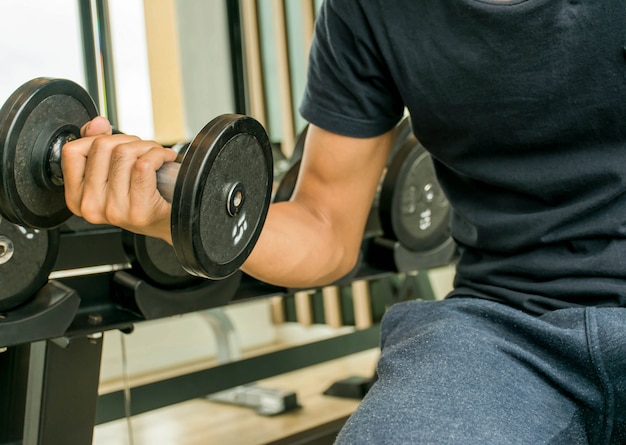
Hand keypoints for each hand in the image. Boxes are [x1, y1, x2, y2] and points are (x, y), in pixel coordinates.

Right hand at [62, 117, 177, 242]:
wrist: (169, 221)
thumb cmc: (142, 198)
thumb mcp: (112, 173)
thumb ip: (97, 145)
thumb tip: (98, 123)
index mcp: (77, 197)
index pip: (73, 151)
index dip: (97, 138)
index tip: (117, 144)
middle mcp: (91, 206)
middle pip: (102, 146)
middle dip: (129, 140)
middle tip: (144, 150)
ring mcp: (114, 210)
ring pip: (124, 153)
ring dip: (147, 147)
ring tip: (156, 156)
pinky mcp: (138, 210)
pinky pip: (144, 164)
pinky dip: (159, 154)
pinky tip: (165, 159)